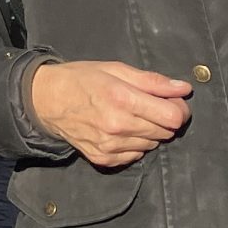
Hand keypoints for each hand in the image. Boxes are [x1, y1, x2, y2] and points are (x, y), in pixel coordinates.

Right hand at [27, 59, 192, 168]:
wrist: (44, 100)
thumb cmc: (80, 79)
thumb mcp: (114, 69)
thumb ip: (152, 80)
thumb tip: (183, 88)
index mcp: (122, 98)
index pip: (173, 117)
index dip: (179, 109)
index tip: (171, 102)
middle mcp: (118, 126)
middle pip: (166, 133)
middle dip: (164, 119)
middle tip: (148, 106)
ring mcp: (110, 145)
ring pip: (152, 145)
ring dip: (149, 132)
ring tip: (130, 116)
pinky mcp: (104, 158)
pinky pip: (136, 155)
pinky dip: (134, 144)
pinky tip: (120, 130)